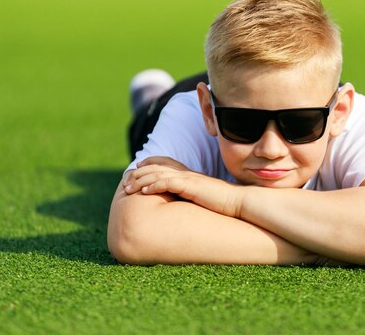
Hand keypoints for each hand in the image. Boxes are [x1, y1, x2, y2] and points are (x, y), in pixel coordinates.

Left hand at [123, 161, 243, 217]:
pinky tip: (144, 192)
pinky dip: (154, 186)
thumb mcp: (205, 196)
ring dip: (141, 180)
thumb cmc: (224, 203)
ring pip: (158, 174)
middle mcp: (187, 173)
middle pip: (157, 167)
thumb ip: (194, 194)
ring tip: (128, 188)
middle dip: (139, 173)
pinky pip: (168, 183)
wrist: (239, 202)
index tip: (136, 168)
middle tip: (125, 181)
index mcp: (190, 174)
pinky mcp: (191, 186)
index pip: (166, 162)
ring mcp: (189, 179)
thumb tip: (186, 201)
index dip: (150, 163)